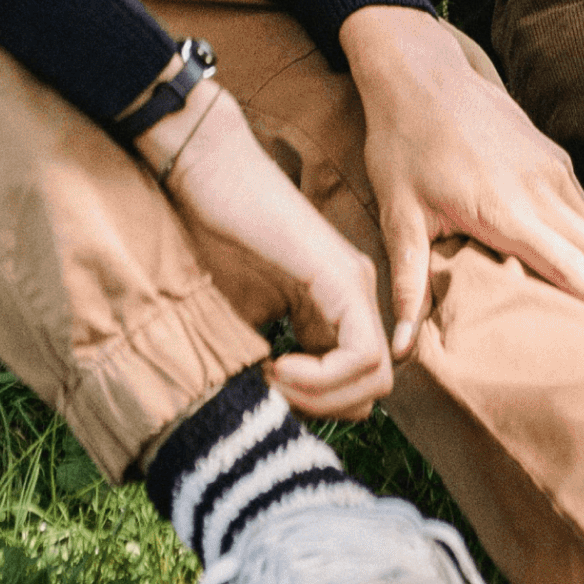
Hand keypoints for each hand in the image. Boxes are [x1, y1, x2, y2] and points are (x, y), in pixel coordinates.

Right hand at [138, 89, 392, 419]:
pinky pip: (362, 354)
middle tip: (271, 393)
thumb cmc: (214, 235)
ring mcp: (355, 285)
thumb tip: (270, 412)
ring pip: (375, 379)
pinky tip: (279, 365)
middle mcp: (358, 296)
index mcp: (338, 307)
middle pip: (373, 389)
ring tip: (272, 377)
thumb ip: (266, 358)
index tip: (266, 394)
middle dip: (322, 409)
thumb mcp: (242, 315)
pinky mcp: (341, 277)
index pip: (356, 386)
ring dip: (320, 398)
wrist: (207, 171)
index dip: (316, 407)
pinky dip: (323, 379)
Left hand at [340, 6, 583, 359]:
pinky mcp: (552, 156)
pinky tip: (581, 265)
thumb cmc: (404, 144)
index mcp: (510, 212)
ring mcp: (553, 169)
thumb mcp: (398, 217)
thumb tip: (403, 351)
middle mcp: (543, 190)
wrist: (419, 73)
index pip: (575, 269)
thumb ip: (409, 287)